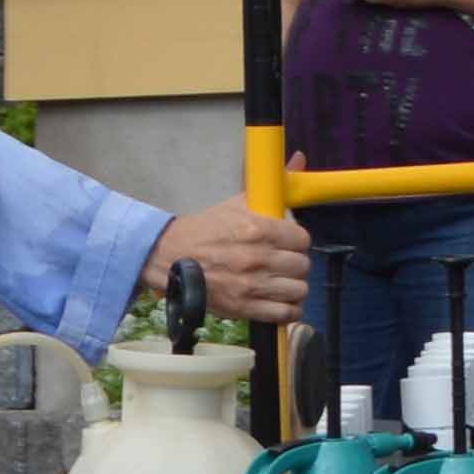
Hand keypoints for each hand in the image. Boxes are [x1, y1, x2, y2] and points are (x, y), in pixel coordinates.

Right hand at [143, 203, 314, 329]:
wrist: (170, 257)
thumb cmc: (206, 229)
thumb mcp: (237, 202)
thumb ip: (271, 186)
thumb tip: (299, 159)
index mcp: (258, 229)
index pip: (303, 239)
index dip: (297, 241)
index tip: (289, 243)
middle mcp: (258, 258)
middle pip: (302, 265)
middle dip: (295, 263)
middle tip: (283, 262)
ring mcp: (252, 285)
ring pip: (298, 290)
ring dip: (293, 287)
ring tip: (282, 282)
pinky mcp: (244, 308)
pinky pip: (285, 314)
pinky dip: (288, 309)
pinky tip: (281, 301)